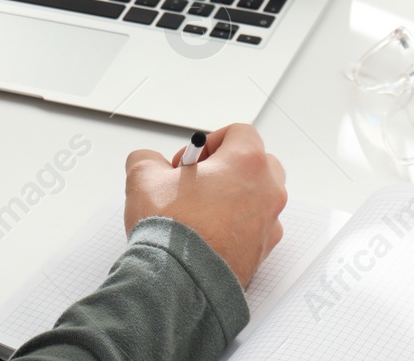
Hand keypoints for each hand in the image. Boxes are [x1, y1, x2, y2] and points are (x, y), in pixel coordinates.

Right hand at [123, 124, 286, 286]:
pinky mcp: (264, 250)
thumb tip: (149, 163)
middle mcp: (267, 190)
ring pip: (259, 195)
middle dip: (228, 166)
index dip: (211, 141)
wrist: (181, 281)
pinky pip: (256, 225)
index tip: (192, 160)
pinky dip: (238, 224)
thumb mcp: (143, 177)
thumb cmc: (174, 231)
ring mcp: (269, 222)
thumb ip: (148, 159)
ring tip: (201, 210)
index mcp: (247, 163)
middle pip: (257, 162)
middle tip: (198, 181)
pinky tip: (209, 233)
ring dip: (235, 195)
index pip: (240, 132)